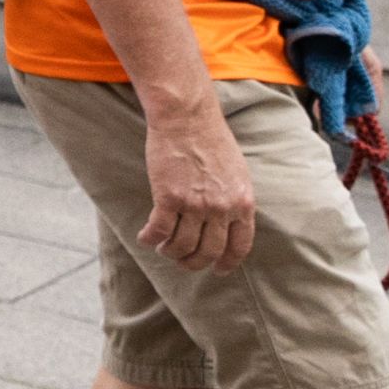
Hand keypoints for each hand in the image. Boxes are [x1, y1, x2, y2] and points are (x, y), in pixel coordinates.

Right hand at [138, 99, 258, 272]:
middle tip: (182, 261)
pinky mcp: (168, 197)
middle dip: (194, 262)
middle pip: (209, 251)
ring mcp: (195, 204)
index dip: (227, 263)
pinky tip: (145, 237)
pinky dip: (150, 238)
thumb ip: (235, 200)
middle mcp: (221, 208)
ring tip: (163, 248)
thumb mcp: (237, 173)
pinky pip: (159, 230)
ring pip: (182, 246)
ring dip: (170, 252)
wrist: (187, 118)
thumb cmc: (211, 139)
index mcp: (242, 202)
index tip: (217, 270)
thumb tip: (228, 223)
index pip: (239, 246)